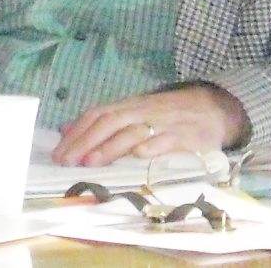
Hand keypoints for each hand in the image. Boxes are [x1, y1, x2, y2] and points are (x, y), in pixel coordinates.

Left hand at [54, 84, 248, 165]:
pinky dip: (151, 147)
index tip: (59, 153)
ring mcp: (162, 123)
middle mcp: (141, 112)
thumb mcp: (133, 113)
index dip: (77, 133)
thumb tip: (66, 129)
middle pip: (109, 122)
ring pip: (132, 132)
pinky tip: (138, 156)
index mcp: (127, 107)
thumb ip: (103, 122)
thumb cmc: (166, 115)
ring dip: (110, 147)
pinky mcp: (184, 135)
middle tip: (67, 161)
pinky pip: (166, 140)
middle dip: (86, 142)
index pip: (96, 115)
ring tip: (91, 162)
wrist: (211, 108)